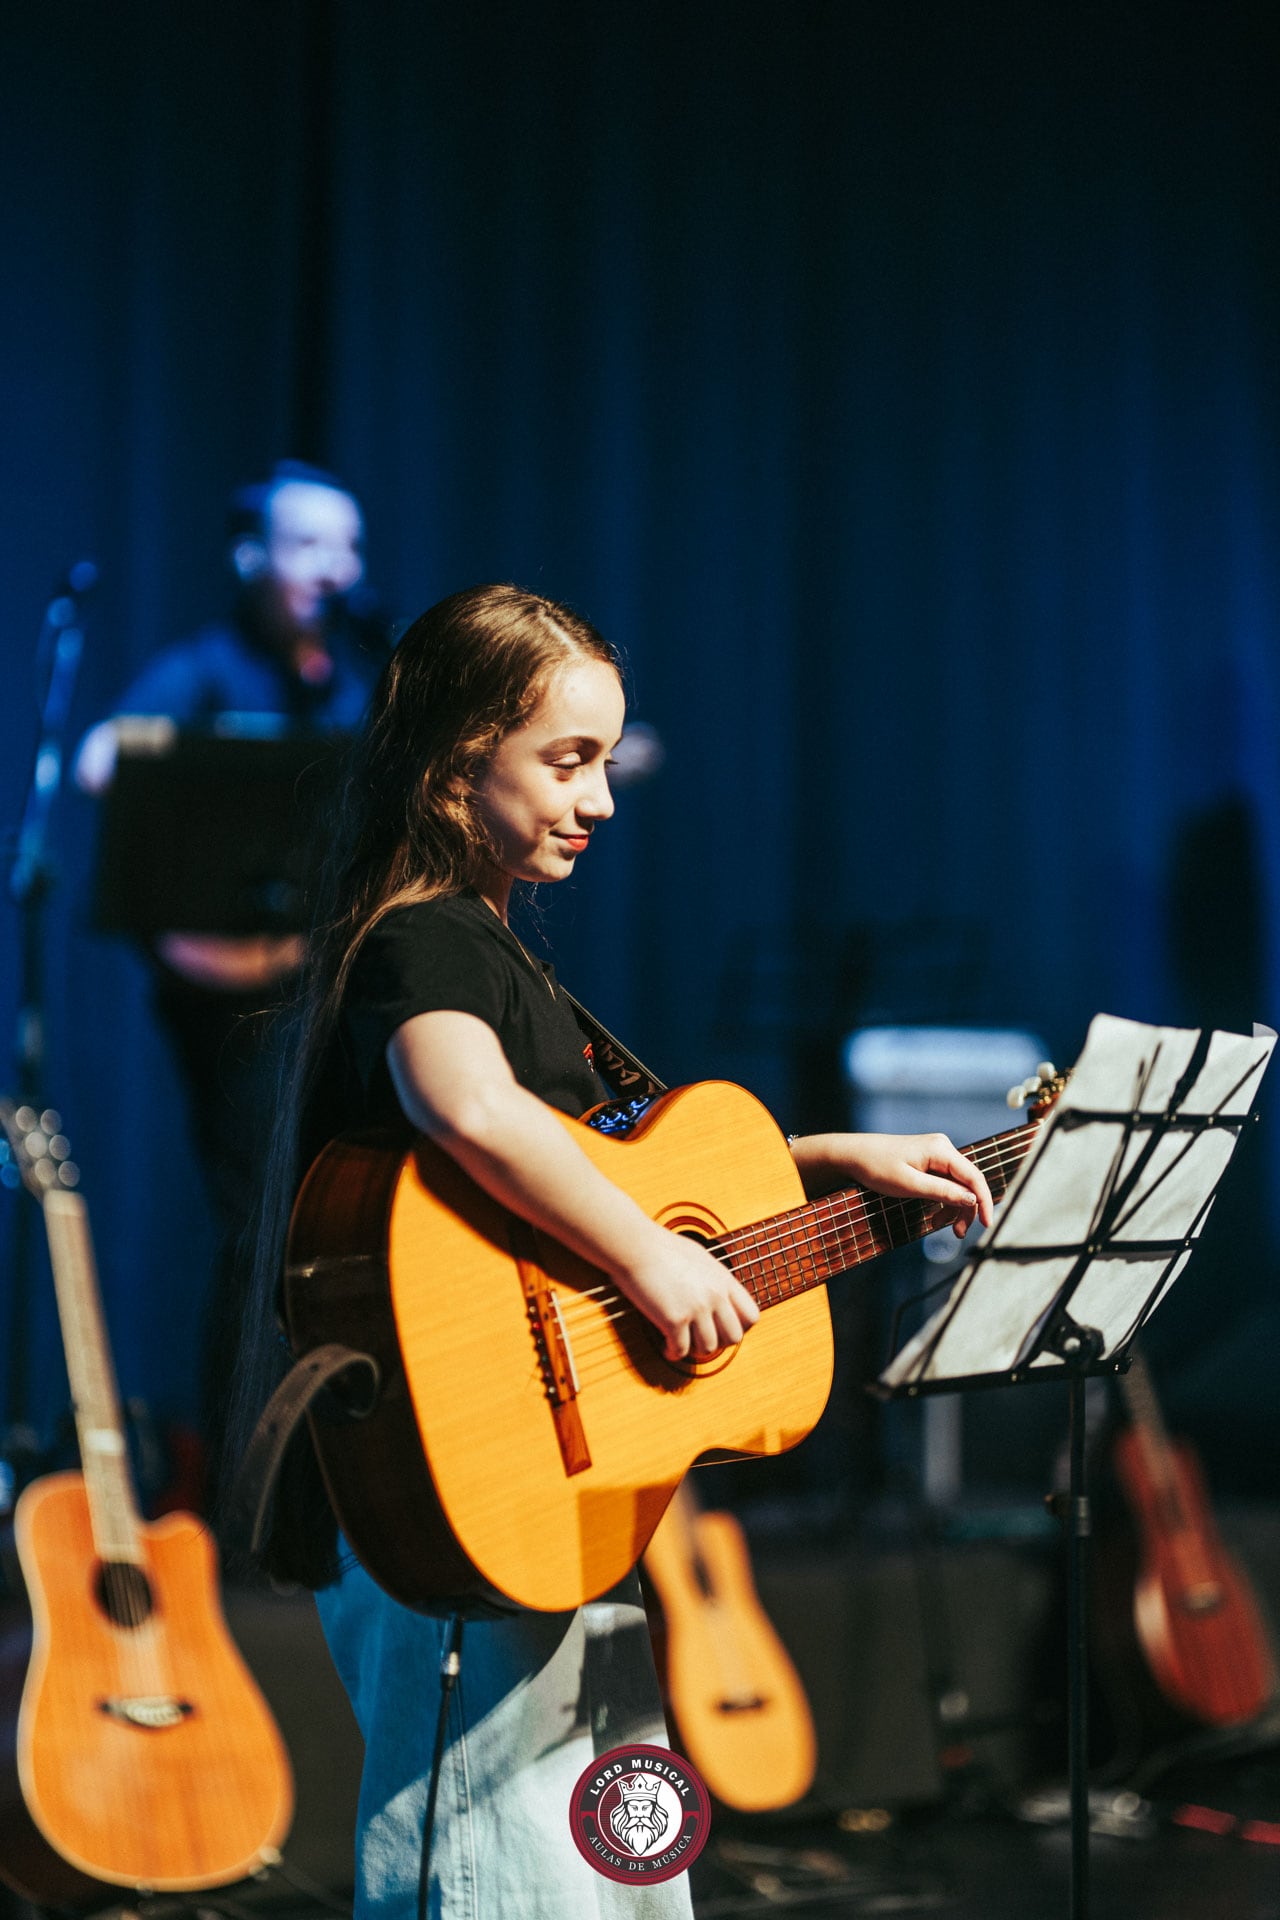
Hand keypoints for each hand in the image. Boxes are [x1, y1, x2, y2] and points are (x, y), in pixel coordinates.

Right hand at [616, 1223, 760, 1361]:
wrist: (636, 1245)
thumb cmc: (660, 1247)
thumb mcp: (699, 1258)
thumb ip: (712, 1279)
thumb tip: (715, 1294)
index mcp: (723, 1280)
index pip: (751, 1315)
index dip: (740, 1327)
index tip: (723, 1329)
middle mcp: (715, 1295)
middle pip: (734, 1337)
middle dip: (719, 1343)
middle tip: (702, 1339)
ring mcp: (697, 1308)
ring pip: (708, 1348)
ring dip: (694, 1350)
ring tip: (682, 1344)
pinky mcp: (675, 1319)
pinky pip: (681, 1350)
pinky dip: (673, 1353)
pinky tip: (666, 1347)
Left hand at [791, 1132, 993, 1238]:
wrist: (852, 1155)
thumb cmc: (876, 1167)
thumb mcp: (909, 1185)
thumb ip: (942, 1192)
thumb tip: (972, 1199)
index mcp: (940, 1150)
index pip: (973, 1177)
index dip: (984, 1202)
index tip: (988, 1225)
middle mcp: (942, 1148)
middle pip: (967, 1183)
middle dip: (965, 1209)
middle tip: (958, 1234)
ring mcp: (936, 1153)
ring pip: (957, 1185)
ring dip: (953, 1208)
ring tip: (941, 1228)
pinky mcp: (928, 1161)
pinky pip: (945, 1182)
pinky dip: (943, 1200)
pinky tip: (935, 1217)